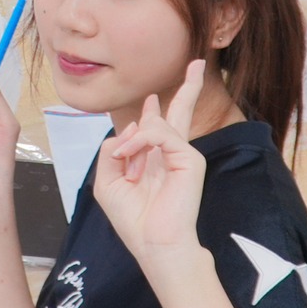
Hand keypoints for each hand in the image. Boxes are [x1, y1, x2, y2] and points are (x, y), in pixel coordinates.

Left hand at [93, 60, 207, 269]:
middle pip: (181, 112)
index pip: (159, 126)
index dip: (152, 111)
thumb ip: (112, 151)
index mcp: (156, 159)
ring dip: (132, 142)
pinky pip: (160, 132)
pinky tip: (130, 157)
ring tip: (128, 165)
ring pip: (157, 122)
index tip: (151, 100)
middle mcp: (173, 154)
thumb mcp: (108, 182)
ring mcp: (184, 154)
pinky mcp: (190, 158)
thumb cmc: (134, 220)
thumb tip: (126, 130)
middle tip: (198, 64)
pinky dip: (139, 141)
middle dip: (188, 87)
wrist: (154, 244)